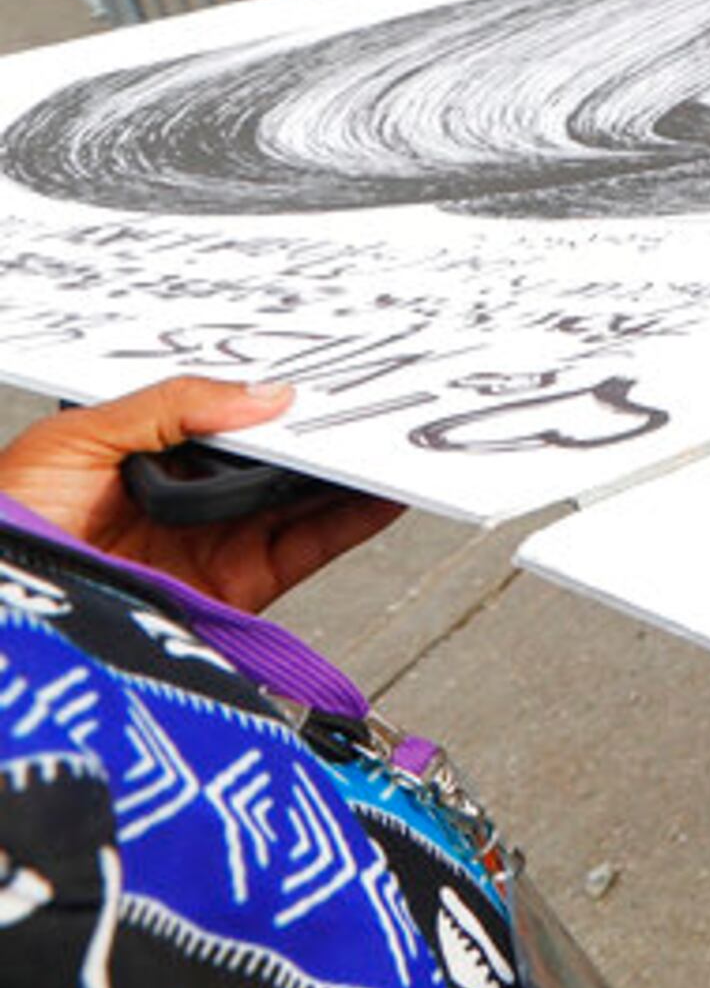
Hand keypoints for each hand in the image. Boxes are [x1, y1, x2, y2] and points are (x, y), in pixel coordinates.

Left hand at [0, 378, 397, 614]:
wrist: (1, 609)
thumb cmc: (7, 523)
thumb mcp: (78, 438)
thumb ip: (170, 406)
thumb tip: (266, 395)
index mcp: (153, 454)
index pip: (232, 417)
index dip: (278, 398)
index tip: (326, 378)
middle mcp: (192, 498)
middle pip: (278, 458)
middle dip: (327, 432)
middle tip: (373, 403)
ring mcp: (216, 542)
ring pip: (305, 500)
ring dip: (352, 473)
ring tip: (391, 441)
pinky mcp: (237, 586)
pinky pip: (310, 549)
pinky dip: (354, 522)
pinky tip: (380, 494)